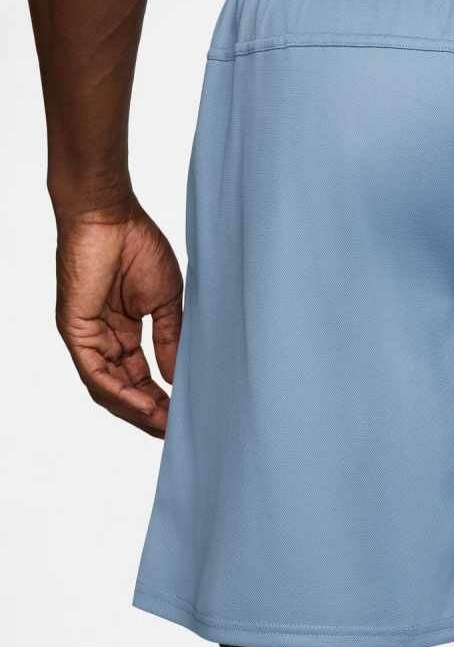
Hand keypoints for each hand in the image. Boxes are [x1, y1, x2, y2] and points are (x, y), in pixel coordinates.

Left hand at [55, 196, 182, 437]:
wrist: (111, 215)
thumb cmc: (138, 246)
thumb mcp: (165, 302)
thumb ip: (169, 339)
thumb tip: (177, 376)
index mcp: (121, 331)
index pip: (139, 375)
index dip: (162, 397)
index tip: (186, 414)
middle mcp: (101, 339)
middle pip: (122, 389)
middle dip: (149, 413)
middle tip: (176, 430)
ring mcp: (86, 336)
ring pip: (107, 388)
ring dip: (136, 410)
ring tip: (164, 425)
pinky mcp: (75, 330)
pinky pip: (95, 372)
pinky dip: (120, 392)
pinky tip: (145, 405)